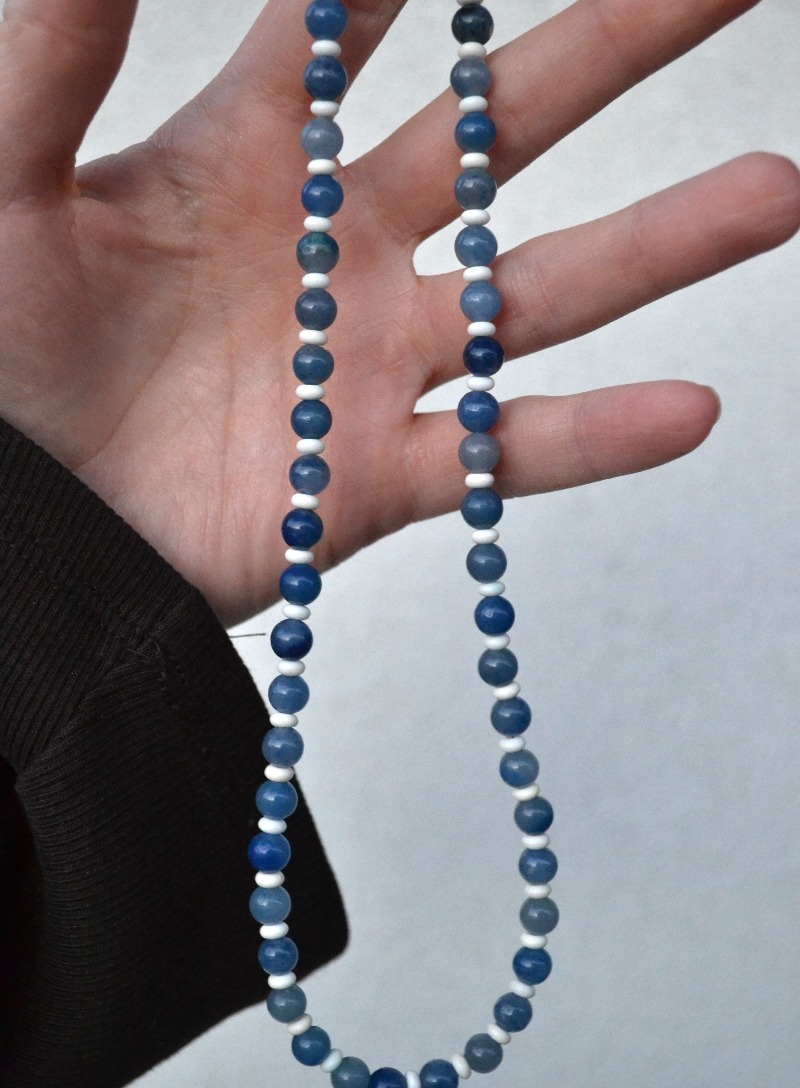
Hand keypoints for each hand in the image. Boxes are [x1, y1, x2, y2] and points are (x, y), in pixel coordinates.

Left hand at [0, 0, 796, 627]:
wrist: (23, 533)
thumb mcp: (3, 187)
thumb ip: (57, 48)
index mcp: (249, 158)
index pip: (351, 19)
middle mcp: (338, 251)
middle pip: (500, 129)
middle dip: (611, 45)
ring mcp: (371, 366)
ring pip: (536, 297)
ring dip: (659, 246)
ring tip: (777, 190)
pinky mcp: (376, 478)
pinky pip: (503, 459)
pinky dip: (592, 441)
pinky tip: (693, 408)